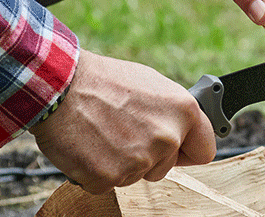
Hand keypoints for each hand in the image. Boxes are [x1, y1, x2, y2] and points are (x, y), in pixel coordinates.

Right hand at [29, 50, 215, 193]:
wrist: (59, 86)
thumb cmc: (104, 81)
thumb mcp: (153, 85)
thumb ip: (173, 113)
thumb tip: (182, 130)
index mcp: (184, 112)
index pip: (205, 150)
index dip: (189, 151)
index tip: (179, 150)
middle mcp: (167, 138)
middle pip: (166, 167)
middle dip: (148, 156)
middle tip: (124, 132)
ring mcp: (139, 160)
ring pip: (137, 175)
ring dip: (121, 163)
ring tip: (103, 133)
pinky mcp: (109, 177)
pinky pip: (108, 183)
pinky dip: (97, 171)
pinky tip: (89, 146)